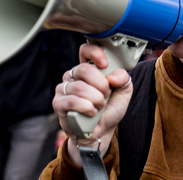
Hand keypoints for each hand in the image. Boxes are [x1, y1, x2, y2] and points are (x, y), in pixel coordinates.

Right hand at [52, 43, 133, 166]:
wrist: (101, 132)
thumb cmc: (109, 109)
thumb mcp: (123, 92)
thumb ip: (123, 79)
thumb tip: (113, 76)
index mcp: (88, 69)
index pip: (85, 51)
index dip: (95, 53)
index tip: (105, 64)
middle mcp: (73, 76)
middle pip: (83, 69)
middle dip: (100, 84)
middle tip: (106, 94)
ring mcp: (64, 89)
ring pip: (79, 87)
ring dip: (95, 98)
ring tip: (100, 106)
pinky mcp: (58, 104)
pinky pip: (72, 101)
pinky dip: (86, 107)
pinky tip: (91, 113)